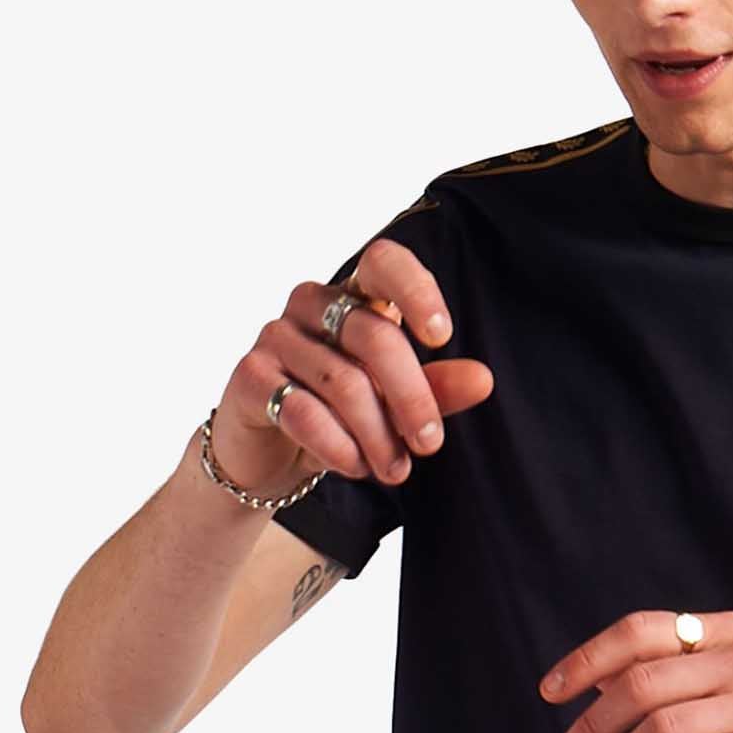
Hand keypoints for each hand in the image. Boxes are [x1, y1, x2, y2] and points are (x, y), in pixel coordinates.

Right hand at [210, 236, 494, 498]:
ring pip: (345, 384)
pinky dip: (340, 448)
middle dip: (412, 398)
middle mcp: (312, 305)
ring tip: (394, 469)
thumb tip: (482, 380)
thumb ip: (436, 390)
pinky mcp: (250, 376)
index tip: (441, 337)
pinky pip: (305, 412)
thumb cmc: (339, 416)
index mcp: (354, 297)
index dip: (415, 290)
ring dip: (378, 437)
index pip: (383, 262)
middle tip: (429, 445)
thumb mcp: (393, 404)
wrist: (269, 456)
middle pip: (376, 338)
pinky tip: (355, 466)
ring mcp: (276, 336)